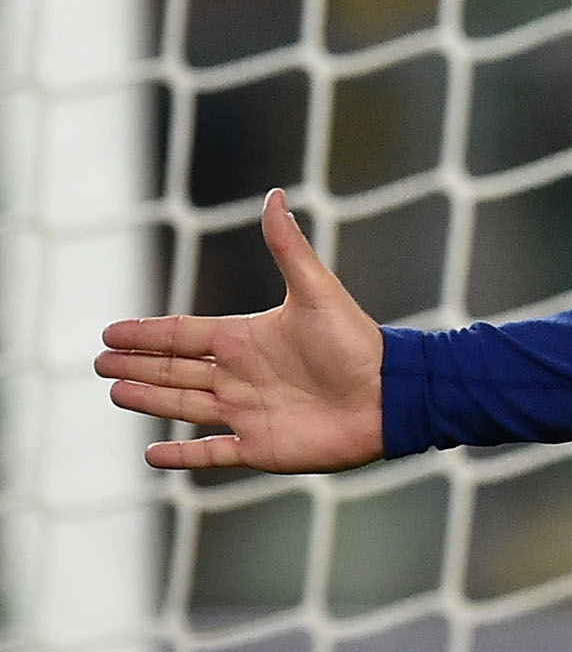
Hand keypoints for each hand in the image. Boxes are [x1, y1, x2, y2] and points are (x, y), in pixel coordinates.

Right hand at [100, 189, 384, 472]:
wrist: (391, 396)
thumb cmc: (357, 343)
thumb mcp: (317, 291)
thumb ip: (289, 247)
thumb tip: (274, 195)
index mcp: (246, 339)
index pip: (183, 335)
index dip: (147, 334)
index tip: (110, 331)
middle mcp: (241, 375)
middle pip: (176, 369)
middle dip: (138, 365)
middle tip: (100, 361)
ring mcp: (248, 412)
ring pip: (184, 405)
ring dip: (150, 399)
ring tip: (115, 391)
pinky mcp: (260, 447)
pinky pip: (211, 454)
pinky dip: (182, 456)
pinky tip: (153, 455)